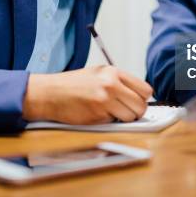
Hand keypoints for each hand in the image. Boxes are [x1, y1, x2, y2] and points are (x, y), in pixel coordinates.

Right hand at [23, 66, 152, 123]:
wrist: (50, 93)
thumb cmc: (72, 84)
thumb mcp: (98, 73)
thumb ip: (118, 81)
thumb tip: (138, 95)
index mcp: (113, 72)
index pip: (145, 89)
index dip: (143, 99)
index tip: (137, 102)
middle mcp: (111, 85)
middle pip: (141, 106)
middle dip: (136, 112)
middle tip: (126, 112)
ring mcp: (105, 101)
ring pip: (130, 117)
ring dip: (123, 119)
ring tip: (109, 112)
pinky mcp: (97, 116)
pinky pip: (113, 123)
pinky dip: (108, 122)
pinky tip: (96, 114)